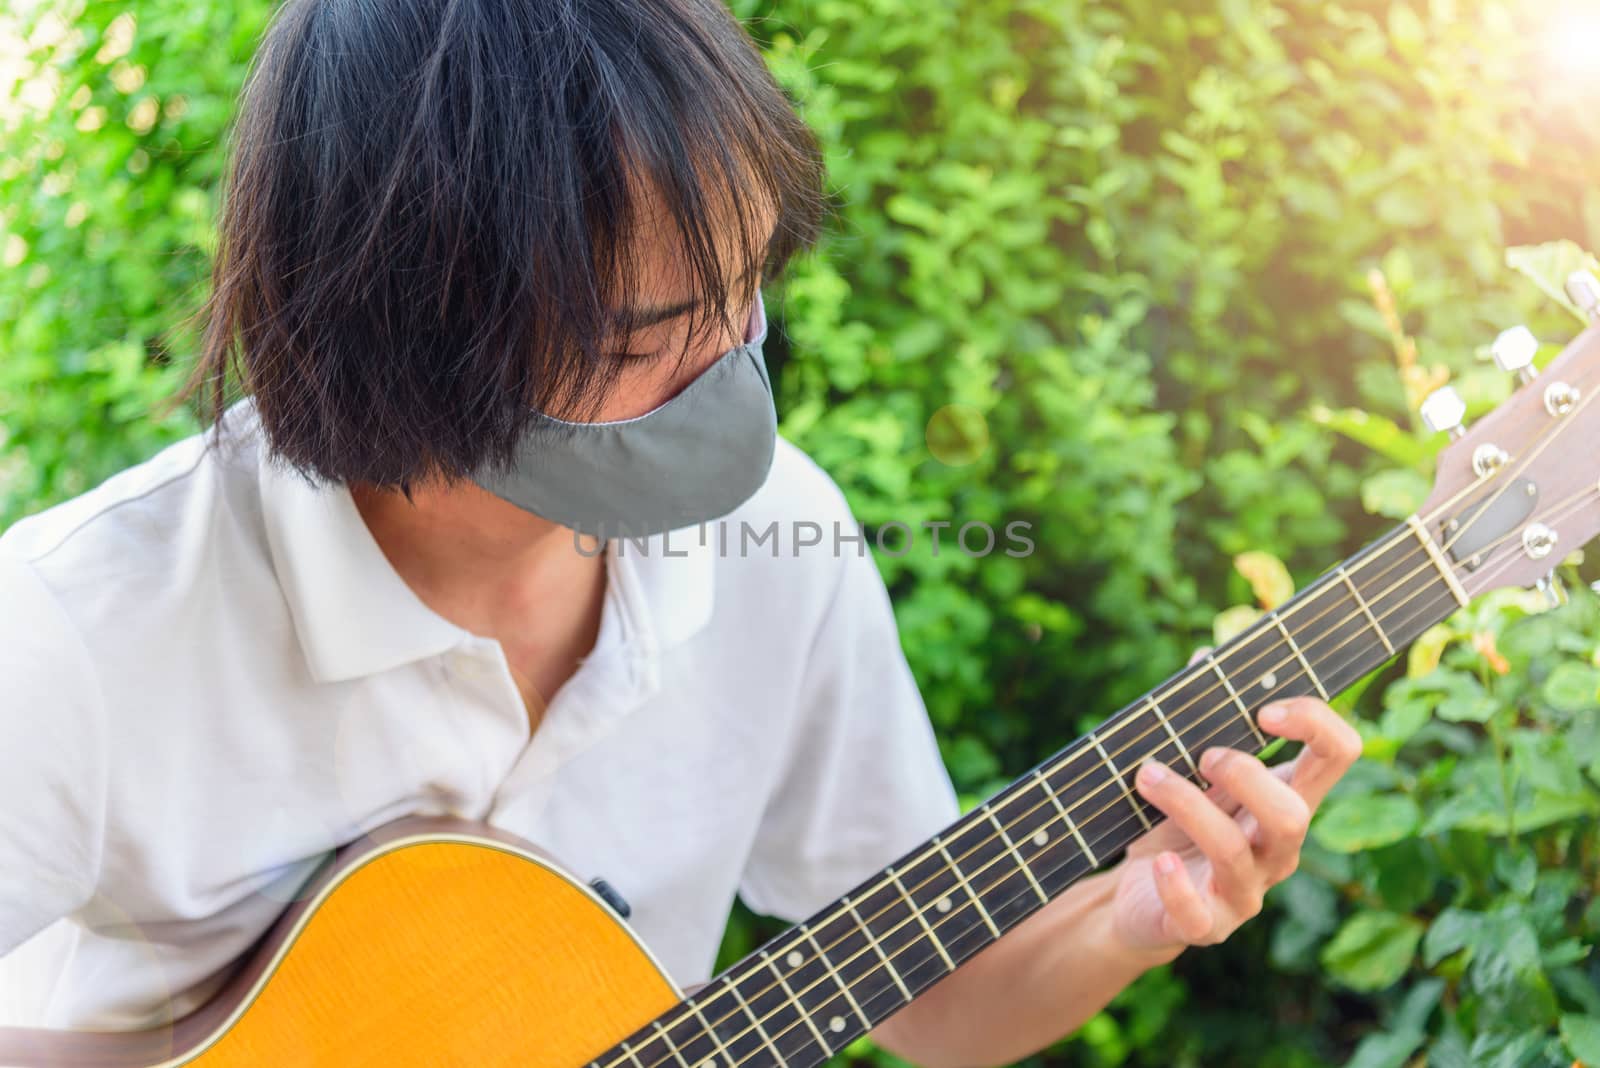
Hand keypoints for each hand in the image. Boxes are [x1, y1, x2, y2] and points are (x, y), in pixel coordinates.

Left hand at [1107, 688, 1361, 956]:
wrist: (1138, 898)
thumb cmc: (1175, 824)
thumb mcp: (1191, 770)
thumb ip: (1203, 718)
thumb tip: (1204, 657)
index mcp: (1285, 799)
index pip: (1336, 756)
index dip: (1314, 725)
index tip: (1265, 709)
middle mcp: (1276, 849)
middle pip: (1295, 815)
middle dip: (1247, 776)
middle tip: (1205, 755)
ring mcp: (1243, 891)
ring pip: (1234, 852)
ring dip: (1187, 805)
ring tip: (1147, 775)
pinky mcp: (1203, 925)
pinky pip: (1197, 913)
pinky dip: (1177, 885)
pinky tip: (1158, 862)